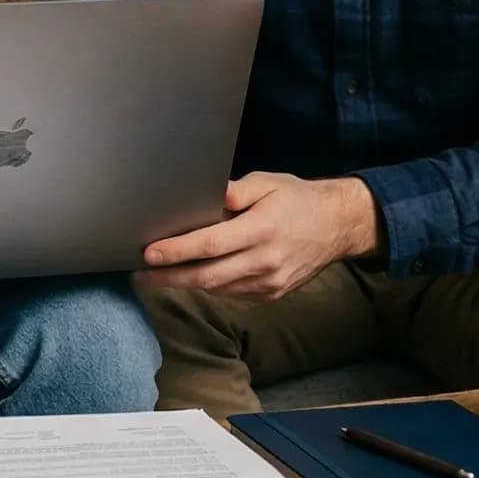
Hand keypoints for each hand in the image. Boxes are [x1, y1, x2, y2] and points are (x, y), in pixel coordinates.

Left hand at [131, 173, 379, 301]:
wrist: (338, 227)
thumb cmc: (298, 199)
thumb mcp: (269, 183)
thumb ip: (236, 191)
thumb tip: (207, 196)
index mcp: (262, 229)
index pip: (210, 245)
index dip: (176, 251)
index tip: (149, 253)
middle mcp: (265, 261)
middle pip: (207, 277)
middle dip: (169, 277)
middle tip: (141, 275)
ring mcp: (269, 283)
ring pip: (218, 289)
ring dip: (186, 284)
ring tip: (159, 275)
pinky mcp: (272, 294)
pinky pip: (232, 294)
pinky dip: (210, 287)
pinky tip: (193, 277)